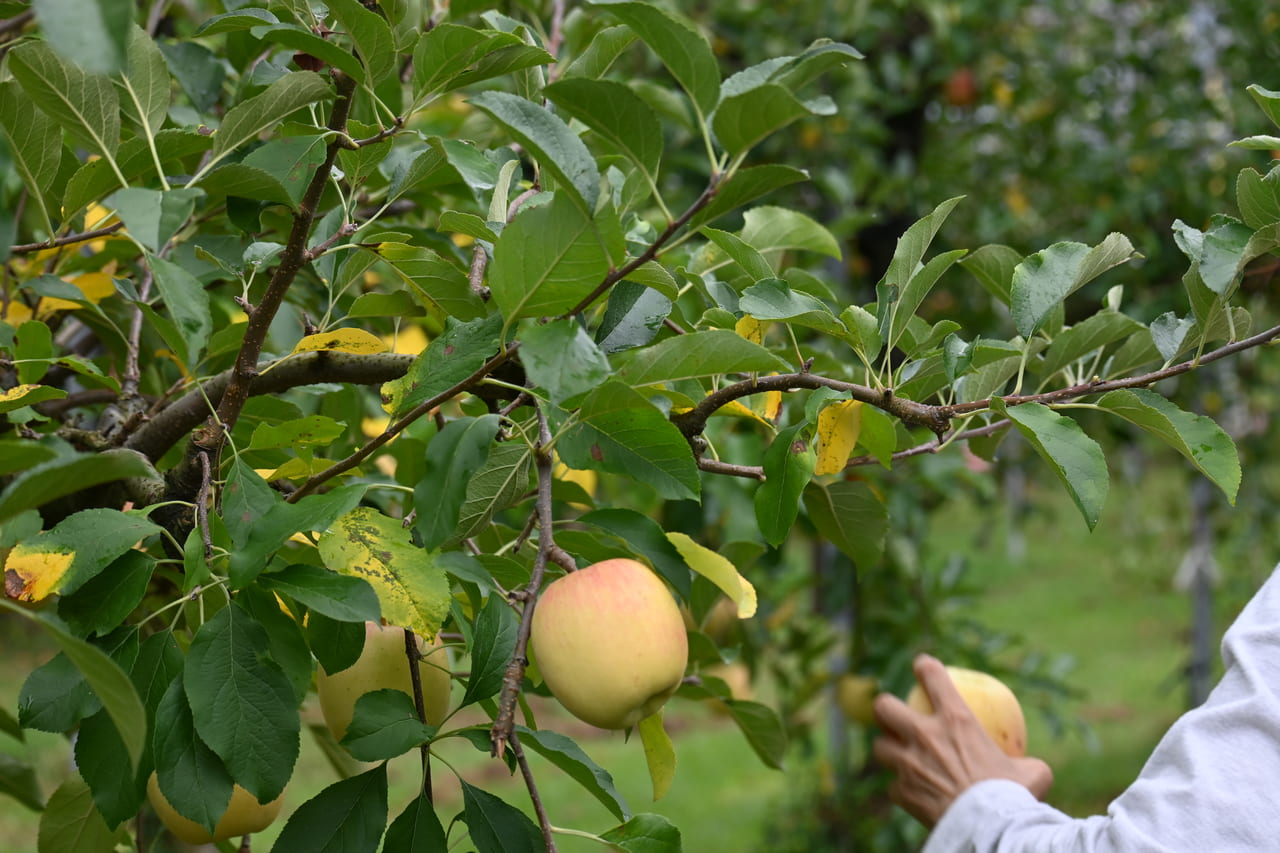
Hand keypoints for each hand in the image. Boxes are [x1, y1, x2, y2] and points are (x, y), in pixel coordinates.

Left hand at [872, 654, 1053, 826]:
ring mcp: (908, 763)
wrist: (989, 830)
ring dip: (888, 750)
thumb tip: (1032, 765)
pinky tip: (912, 794)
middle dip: (885, 707)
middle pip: (884, 707)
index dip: (924, 666)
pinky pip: (894, 787)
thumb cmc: (1014, 798)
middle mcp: (925, 735)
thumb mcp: (1032, 772)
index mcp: (956, 719)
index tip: (922, 666)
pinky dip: (902, 790)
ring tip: (897, 756)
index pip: (932, 676)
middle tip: (894, 715)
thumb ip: (1026, 763)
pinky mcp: (901, 792)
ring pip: (880, 747)